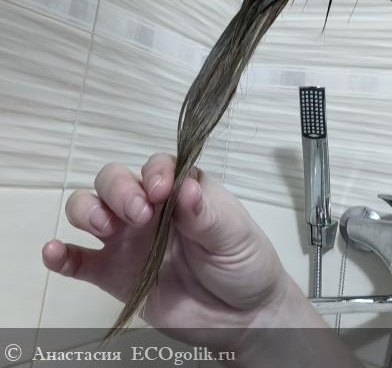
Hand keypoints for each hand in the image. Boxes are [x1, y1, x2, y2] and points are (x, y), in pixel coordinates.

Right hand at [42, 154, 287, 339]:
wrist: (242, 319)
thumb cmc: (244, 263)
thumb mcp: (234, 234)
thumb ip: (206, 213)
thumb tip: (185, 187)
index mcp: (179, 189)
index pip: (156, 166)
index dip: (154, 173)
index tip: (161, 191)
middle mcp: (149, 208)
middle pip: (114, 180)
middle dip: (119, 190)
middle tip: (138, 215)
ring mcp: (128, 240)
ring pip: (90, 210)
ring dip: (87, 211)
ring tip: (102, 228)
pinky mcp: (114, 275)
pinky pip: (80, 261)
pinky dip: (61, 255)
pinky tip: (53, 252)